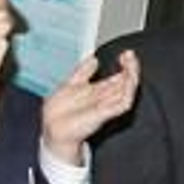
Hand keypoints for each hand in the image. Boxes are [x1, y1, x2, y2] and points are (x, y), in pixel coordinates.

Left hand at [41, 49, 139, 164]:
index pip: (119, 78)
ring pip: (128, 91)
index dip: (125, 65)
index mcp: (99, 92)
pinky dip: (128, 91)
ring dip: (132, 76)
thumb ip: (83, 72)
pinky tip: (127, 80)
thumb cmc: (59, 113)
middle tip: (130, 55)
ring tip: (131, 63)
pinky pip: (123, 104)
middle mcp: (106, 99)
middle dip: (131, 68)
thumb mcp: (70, 84)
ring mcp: (107, 106)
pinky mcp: (104, 114)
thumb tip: (94, 59)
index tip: (125, 54)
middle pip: (126, 83)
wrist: (51, 129)